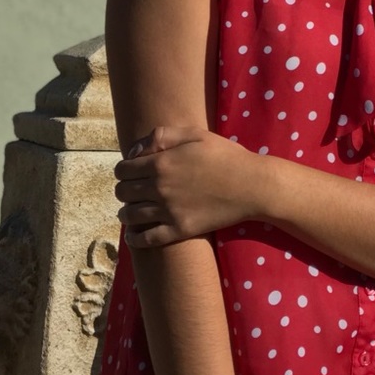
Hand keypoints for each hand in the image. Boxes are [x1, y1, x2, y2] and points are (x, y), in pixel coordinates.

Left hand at [115, 127, 259, 248]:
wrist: (252, 186)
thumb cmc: (226, 156)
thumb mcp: (195, 135)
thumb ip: (162, 136)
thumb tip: (134, 151)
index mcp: (160, 163)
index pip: (122, 170)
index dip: (123, 171)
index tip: (131, 172)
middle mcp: (159, 188)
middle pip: (122, 193)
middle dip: (124, 190)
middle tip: (133, 190)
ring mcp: (168, 211)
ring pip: (129, 215)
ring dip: (126, 212)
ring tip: (132, 210)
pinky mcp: (179, 230)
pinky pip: (147, 239)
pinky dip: (135, 238)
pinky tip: (134, 235)